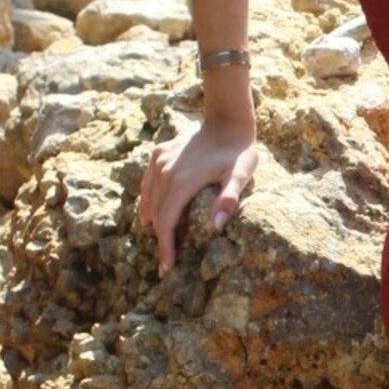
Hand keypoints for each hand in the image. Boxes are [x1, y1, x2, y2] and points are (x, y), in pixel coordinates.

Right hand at [136, 116, 257, 275]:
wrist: (228, 121)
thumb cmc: (239, 151)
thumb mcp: (241, 175)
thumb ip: (229, 198)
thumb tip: (217, 226)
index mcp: (181, 182)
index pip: (167, 222)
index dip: (166, 247)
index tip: (167, 268)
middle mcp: (165, 172)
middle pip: (157, 214)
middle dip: (160, 241)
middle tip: (165, 266)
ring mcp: (159, 162)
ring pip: (150, 200)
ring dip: (153, 223)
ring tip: (160, 244)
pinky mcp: (158, 154)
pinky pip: (147, 183)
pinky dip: (147, 201)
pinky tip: (148, 214)